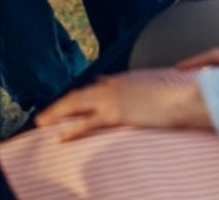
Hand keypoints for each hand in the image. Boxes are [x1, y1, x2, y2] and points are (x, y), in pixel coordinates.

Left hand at [36, 77, 210, 140]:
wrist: (177, 101)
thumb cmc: (165, 98)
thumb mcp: (141, 87)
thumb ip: (121, 85)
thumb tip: (103, 81)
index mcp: (116, 82)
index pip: (88, 90)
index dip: (72, 99)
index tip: (61, 106)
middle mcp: (109, 87)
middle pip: (75, 97)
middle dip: (57, 107)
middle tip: (42, 117)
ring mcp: (110, 100)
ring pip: (75, 106)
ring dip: (56, 114)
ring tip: (42, 123)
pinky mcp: (115, 114)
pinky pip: (87, 123)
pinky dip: (72, 130)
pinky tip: (61, 137)